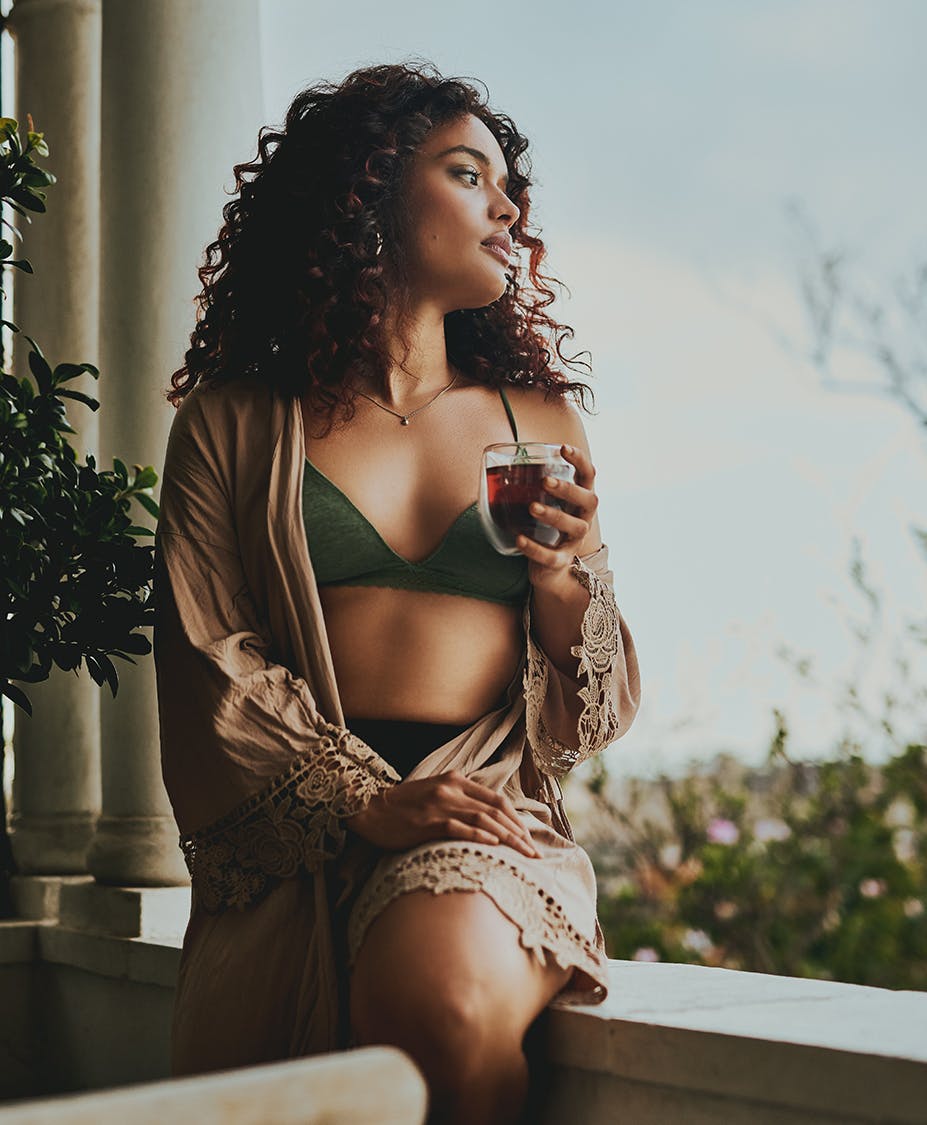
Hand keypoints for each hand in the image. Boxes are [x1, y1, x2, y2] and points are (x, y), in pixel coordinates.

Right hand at [343, 770, 540, 858]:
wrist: (368, 807)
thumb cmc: (403, 806)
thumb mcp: (435, 794)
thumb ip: (459, 801)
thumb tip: (487, 823)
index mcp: (456, 780)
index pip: (496, 799)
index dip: (516, 819)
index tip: (528, 838)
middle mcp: (451, 789)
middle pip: (496, 810)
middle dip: (519, 833)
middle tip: (534, 853)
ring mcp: (440, 805)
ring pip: (484, 820)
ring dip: (508, 839)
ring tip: (524, 856)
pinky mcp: (428, 822)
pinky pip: (460, 828)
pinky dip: (480, 837)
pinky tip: (495, 847)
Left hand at [517, 443, 598, 589]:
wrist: (550, 570)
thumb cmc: (545, 529)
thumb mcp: (543, 504)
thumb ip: (529, 486)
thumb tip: (493, 462)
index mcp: (578, 501)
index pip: (588, 475)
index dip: (580, 460)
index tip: (563, 448)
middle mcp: (583, 519)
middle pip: (590, 500)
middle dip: (569, 489)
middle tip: (545, 481)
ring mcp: (574, 541)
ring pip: (575, 527)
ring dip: (554, 515)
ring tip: (532, 507)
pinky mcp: (561, 561)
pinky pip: (553, 556)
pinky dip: (536, 548)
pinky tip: (520, 539)